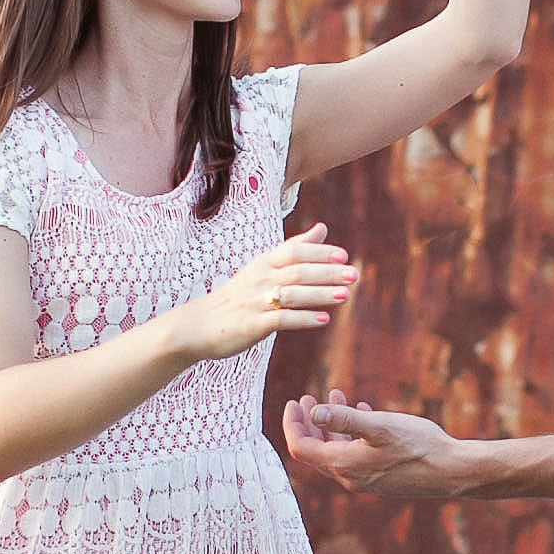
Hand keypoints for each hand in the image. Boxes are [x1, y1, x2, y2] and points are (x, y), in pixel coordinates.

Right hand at [181, 228, 357, 361]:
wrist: (199, 325)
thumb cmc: (238, 295)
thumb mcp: (264, 267)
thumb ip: (295, 248)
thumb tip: (323, 228)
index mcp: (264, 263)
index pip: (294, 251)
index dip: (319, 252)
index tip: (344, 255)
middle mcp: (260, 278)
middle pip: (298, 271)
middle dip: (327, 272)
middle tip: (354, 275)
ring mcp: (255, 301)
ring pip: (292, 294)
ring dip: (320, 294)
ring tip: (345, 296)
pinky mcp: (252, 324)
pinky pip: (281, 319)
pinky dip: (303, 319)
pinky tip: (323, 320)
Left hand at [281, 394, 468, 495]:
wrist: (451, 471)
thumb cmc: (418, 446)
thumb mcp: (379, 426)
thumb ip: (345, 419)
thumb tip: (313, 412)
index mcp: (344, 464)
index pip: (301, 448)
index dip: (292, 425)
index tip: (294, 402)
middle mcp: (350, 477)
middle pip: (316, 451)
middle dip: (309, 423)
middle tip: (307, 398)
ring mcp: (366, 480)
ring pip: (337, 450)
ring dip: (332, 424)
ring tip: (335, 396)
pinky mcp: (381, 478)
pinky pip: (356, 455)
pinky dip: (351, 433)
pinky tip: (363, 411)